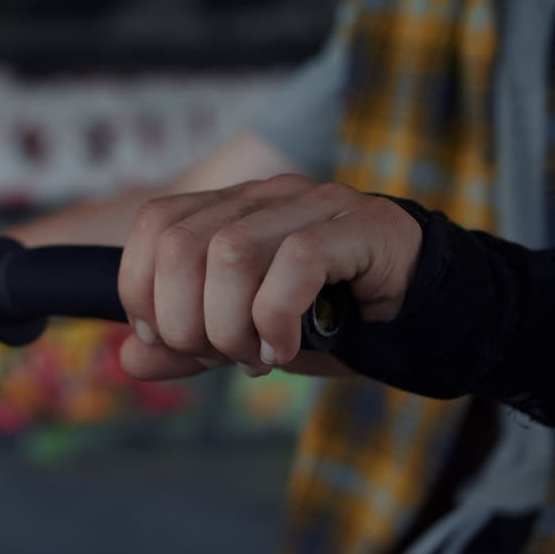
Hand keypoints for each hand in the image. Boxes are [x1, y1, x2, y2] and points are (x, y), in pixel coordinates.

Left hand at [116, 175, 422, 379]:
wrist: (426, 315)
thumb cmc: (332, 321)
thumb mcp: (246, 339)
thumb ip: (189, 347)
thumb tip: (128, 357)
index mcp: (232, 210)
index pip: (156, 223)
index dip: (141, 285)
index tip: (165, 337)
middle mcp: (267, 196)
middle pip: (183, 243)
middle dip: (185, 319)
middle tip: (220, 356)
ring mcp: (315, 204)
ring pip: (231, 251)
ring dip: (230, 324)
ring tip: (257, 356)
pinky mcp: (361, 226)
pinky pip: (297, 260)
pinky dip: (276, 316)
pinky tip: (288, 347)